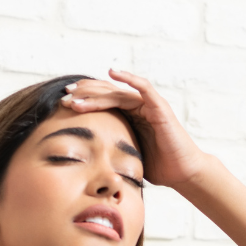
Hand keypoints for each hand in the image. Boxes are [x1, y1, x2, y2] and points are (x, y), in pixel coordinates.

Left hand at [62, 69, 209, 187]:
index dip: (84, 99)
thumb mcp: (125, 154)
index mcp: (129, 116)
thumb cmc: (156, 167)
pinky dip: (130, 79)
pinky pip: (144, 88)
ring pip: (118, 93)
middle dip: (85, 93)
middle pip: (107, 93)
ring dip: (96, 93)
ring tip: (77, 96)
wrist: (181, 173)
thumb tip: (82, 156)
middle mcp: (137, 107)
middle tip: (65, 95)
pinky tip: (114, 73)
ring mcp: (148, 105)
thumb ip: (110, 147)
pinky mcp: (159, 107)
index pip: (103, 101)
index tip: (63, 101)